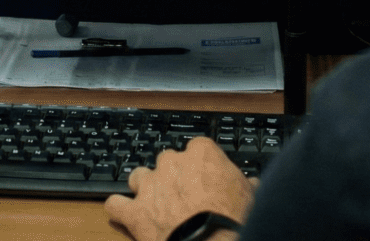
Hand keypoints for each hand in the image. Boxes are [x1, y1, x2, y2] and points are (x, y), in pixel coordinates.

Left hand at [103, 136, 256, 240]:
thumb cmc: (234, 221)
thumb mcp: (250, 198)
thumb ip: (245, 185)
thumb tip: (252, 185)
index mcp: (201, 153)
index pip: (197, 149)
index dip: (200, 166)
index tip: (205, 179)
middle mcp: (172, 163)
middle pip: (166, 161)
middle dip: (172, 177)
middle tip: (183, 197)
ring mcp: (151, 186)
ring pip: (138, 176)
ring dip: (144, 189)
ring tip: (153, 205)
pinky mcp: (136, 212)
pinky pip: (116, 204)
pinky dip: (119, 210)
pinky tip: (124, 215)